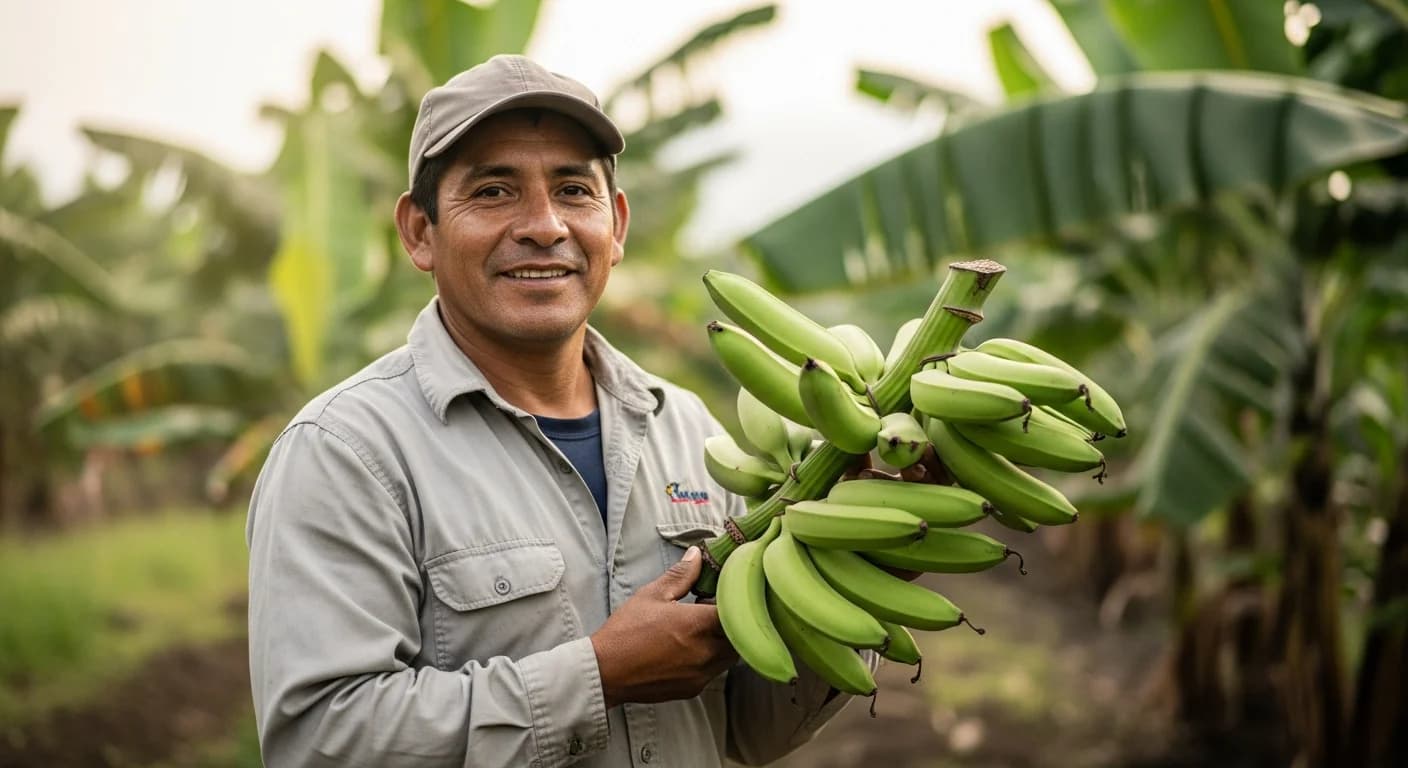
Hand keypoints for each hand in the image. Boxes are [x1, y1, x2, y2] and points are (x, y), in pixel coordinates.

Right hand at [590, 547, 737, 707]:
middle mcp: (706, 653)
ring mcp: (702, 674)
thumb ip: (681, 575)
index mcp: (698, 625)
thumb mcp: (652, 595)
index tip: (723, 595)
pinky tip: (688, 649)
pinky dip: (710, 658)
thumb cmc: (626, 631)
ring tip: (699, 630)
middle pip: (740, 636)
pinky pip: (714, 671)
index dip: (735, 601)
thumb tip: (696, 556)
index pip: (737, 612)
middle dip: (732, 622)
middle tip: (711, 611)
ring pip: (729, 656)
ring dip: (723, 641)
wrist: (605, 672)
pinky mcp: (694, 689)